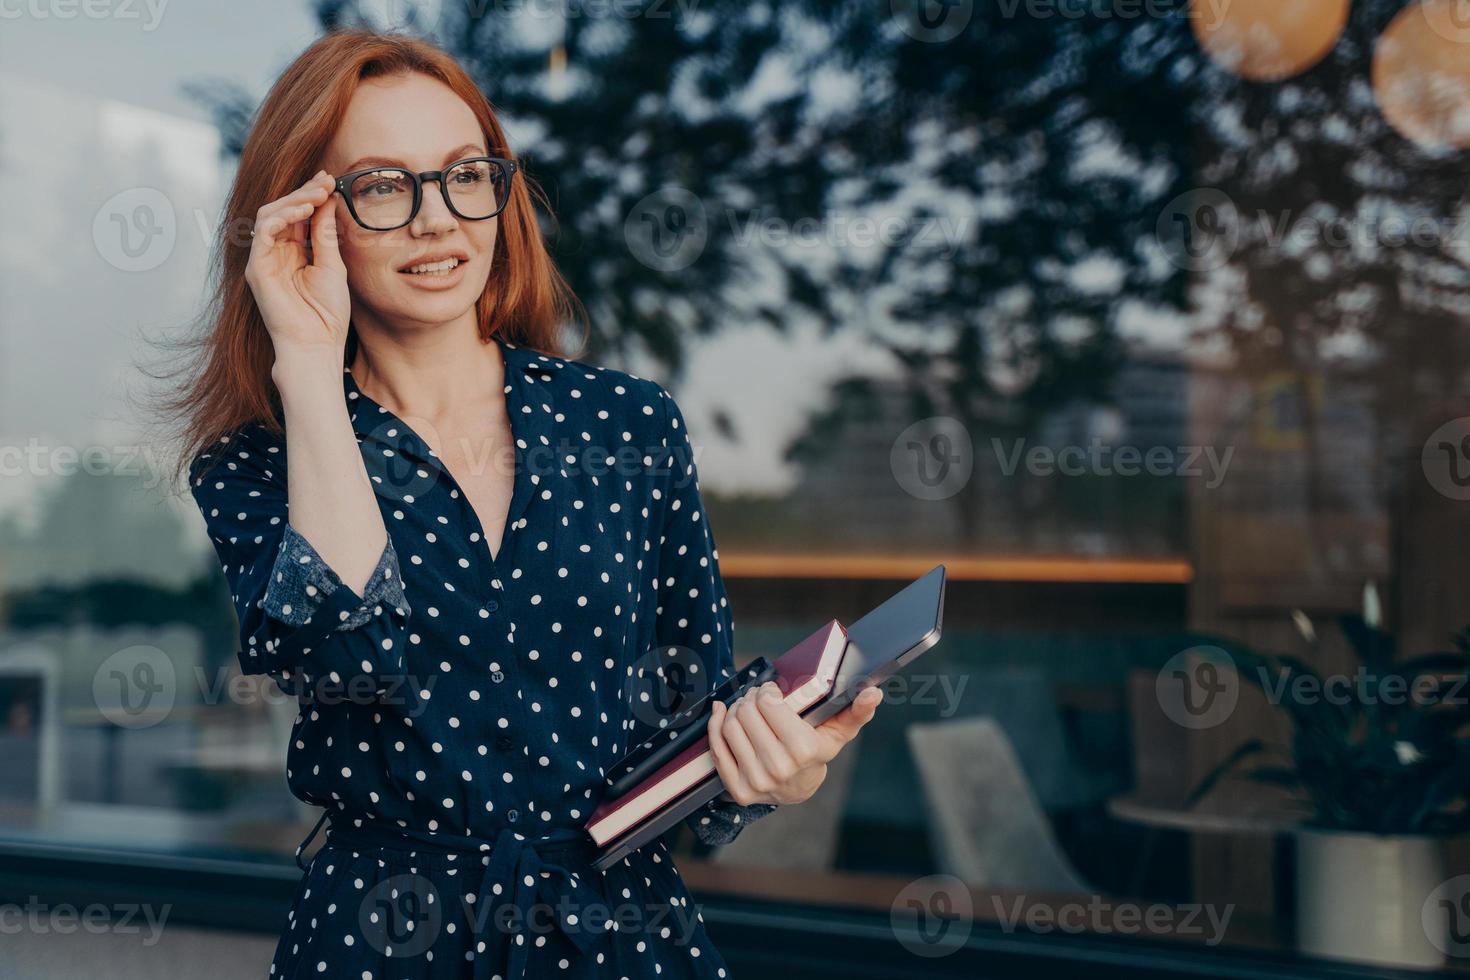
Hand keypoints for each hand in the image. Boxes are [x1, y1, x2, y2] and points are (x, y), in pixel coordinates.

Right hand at [244, 171, 350, 358]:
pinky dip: (281, 217)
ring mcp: (264, 260)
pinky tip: (302, 211)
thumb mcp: (332, 265)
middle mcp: (276, 253)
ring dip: (294, 200)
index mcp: (295, 252)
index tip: (329, 180)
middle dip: (303, 193)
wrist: (316, 344)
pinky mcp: (257, 268)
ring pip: (270, 216)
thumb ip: (325, 234)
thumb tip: (328, 200)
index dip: (311, 195)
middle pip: (283, 210)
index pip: (298, 215)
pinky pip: (263, 232)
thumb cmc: (327, 312)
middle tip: (324, 181)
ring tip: (316, 195)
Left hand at [707, 682, 883, 805]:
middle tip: (757, 695)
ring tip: (745, 705)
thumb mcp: (839, 730)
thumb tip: (874, 693)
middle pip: (747, 712)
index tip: (772, 689)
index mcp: (803, 750)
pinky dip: (715, 724)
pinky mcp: (738, 789)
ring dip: (734, 707)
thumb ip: (857, 710)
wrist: (799, 788)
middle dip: (751, 697)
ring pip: (730, 726)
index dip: (767, 690)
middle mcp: (778, 768)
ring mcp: (756, 781)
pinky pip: (717, 747)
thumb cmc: (818, 750)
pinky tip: (722, 711)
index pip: (769, 704)